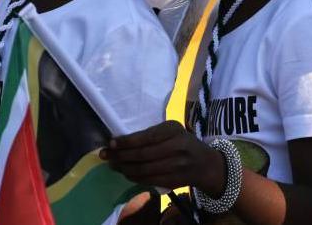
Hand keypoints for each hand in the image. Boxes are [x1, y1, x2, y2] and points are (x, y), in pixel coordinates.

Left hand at [100, 121, 225, 196]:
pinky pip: (148, 180)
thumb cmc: (183, 142)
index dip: (127, 142)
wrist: (205, 164)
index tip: (111, 143)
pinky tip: (126, 173)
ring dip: (124, 168)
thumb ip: (153, 133)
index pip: (147, 137)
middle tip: (106, 155)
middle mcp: (177, 147)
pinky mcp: (174, 180)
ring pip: (143, 169)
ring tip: (113, 165)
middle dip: (120, 156)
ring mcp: (176, 166)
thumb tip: (122, 141)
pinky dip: (133, 177)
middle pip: (143, 154)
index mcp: (175, 130)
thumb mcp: (173, 130)